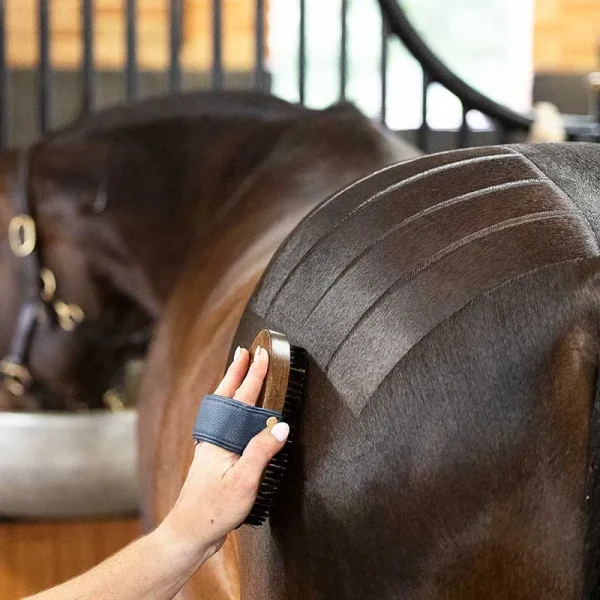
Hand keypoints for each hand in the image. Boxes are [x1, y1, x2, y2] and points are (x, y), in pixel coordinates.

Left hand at [159, 346, 289, 564]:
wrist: (189, 534)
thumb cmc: (212, 510)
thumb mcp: (243, 481)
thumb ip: (261, 451)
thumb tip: (282, 425)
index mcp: (221, 438)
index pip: (242, 399)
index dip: (254, 376)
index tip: (263, 355)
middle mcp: (215, 438)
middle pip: (226, 396)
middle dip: (237, 372)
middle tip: (245, 351)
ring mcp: (214, 447)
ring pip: (225, 409)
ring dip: (234, 387)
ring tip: (240, 371)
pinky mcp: (217, 459)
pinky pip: (228, 423)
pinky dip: (235, 408)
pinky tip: (239, 414)